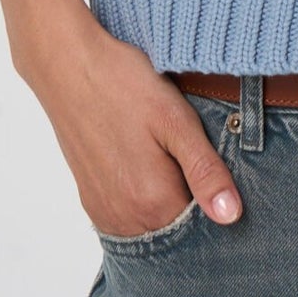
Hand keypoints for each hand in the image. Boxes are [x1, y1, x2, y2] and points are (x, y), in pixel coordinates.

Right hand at [14, 9, 243, 234]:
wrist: (67, 66)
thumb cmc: (125, 86)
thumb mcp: (177, 121)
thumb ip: (205, 172)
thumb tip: (230, 215)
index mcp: (153, 202)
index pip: (203, 227)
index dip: (217, 201)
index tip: (216, 172)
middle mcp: (126, 218)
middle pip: (177, 230)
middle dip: (193, 205)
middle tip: (189, 156)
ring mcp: (104, 212)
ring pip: (152, 226)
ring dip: (167, 204)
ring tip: (166, 159)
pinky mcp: (91, 200)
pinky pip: (128, 219)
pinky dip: (143, 202)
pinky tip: (146, 167)